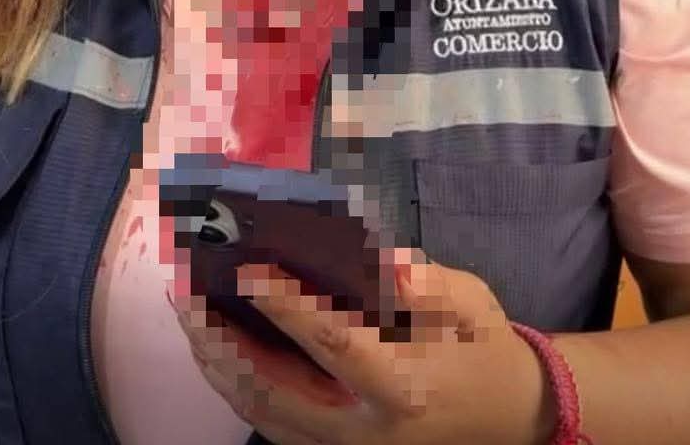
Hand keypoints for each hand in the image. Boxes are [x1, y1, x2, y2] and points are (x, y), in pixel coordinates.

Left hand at [174, 254, 552, 444]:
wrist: (505, 419)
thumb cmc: (483, 350)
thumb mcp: (472, 303)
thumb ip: (428, 283)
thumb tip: (385, 261)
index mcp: (401, 386)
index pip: (331, 342)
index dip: (286, 303)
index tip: (246, 265)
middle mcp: (361, 429)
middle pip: (272, 388)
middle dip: (220, 337)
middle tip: (184, 287)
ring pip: (259, 411)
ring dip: (215, 360)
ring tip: (185, 309)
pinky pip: (267, 423)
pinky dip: (232, 385)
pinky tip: (212, 346)